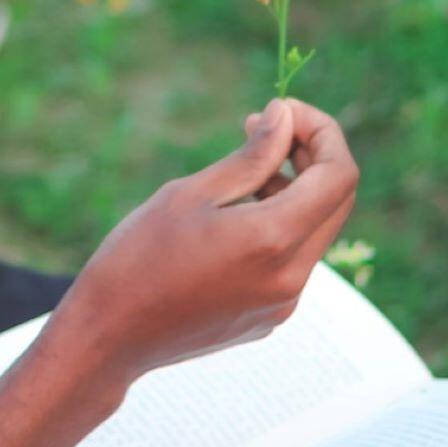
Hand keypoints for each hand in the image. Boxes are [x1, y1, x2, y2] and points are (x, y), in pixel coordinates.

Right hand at [37, 97, 358, 413]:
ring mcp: (282, 303)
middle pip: (336, 201)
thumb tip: (285, 116)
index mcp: (274, 241)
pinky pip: (291, 260)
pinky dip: (277, 225)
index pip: (339, 175)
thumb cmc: (138, 256)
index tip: (281, 111)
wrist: (109, 336)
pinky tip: (230, 217)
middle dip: (310, 156)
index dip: (321, 133)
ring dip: (292, 190)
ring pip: (313, 230)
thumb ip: (251, 156)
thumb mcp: (191, 194)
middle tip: (262, 128)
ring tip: (237, 172)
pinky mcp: (267, 317)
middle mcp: (291, 277)